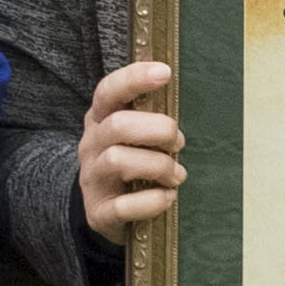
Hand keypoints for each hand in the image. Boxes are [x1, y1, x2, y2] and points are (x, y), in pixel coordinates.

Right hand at [78, 60, 186, 240]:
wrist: (105, 211)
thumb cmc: (131, 162)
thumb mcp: (134, 136)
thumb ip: (150, 117)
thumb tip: (192, 96)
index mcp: (100, 119)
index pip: (108, 92)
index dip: (134, 79)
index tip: (165, 72)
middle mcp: (91, 145)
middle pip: (117, 125)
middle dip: (157, 130)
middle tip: (178, 142)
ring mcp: (92, 179)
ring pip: (118, 160)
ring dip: (157, 165)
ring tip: (177, 174)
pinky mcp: (98, 212)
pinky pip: (123, 206)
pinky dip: (151, 201)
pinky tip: (168, 197)